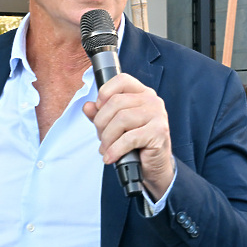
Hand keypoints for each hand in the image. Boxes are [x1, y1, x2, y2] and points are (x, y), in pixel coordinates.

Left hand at [82, 73, 174, 199]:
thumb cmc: (136, 143)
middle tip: (101, 137)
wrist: (154, 166)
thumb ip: (100, 114)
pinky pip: (129, 138)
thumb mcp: (114, 126)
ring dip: (107, 138)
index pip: (121, 80)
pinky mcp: (159, 132)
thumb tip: (87, 107)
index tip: (99, 108)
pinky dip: (115, 149)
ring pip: (121, 119)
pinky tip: (111, 156)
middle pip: (116, 102)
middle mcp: (152, 100)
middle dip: (101, 123)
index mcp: (142, 93)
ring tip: (106, 148)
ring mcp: (157, 115)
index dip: (105, 93)